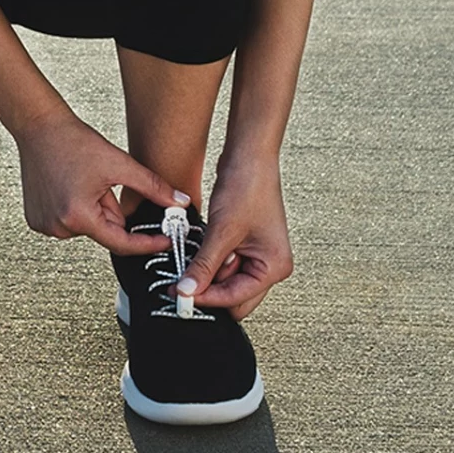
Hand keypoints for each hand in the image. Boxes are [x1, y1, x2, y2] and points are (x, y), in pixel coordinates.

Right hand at [14, 109, 188, 254]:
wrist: (38, 125)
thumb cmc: (73, 140)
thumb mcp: (119, 163)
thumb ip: (153, 187)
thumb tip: (180, 202)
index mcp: (79, 216)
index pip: (122, 243)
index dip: (147, 242)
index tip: (165, 240)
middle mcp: (58, 227)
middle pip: (104, 230)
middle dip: (110, 209)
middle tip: (102, 181)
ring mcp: (44, 225)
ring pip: (87, 226)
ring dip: (93, 209)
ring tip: (81, 179)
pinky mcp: (36, 219)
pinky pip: (68, 221)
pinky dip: (74, 207)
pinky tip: (67, 184)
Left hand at [187, 157, 292, 319]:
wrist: (248, 154)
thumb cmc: (248, 186)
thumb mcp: (222, 231)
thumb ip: (204, 265)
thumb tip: (187, 291)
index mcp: (274, 267)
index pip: (237, 298)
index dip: (207, 298)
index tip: (180, 296)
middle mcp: (269, 264)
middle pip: (234, 295)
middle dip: (208, 289)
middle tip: (179, 284)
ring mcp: (257, 254)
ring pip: (225, 279)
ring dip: (205, 273)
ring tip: (186, 260)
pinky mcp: (244, 243)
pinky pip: (222, 262)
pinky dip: (208, 259)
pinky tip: (194, 250)